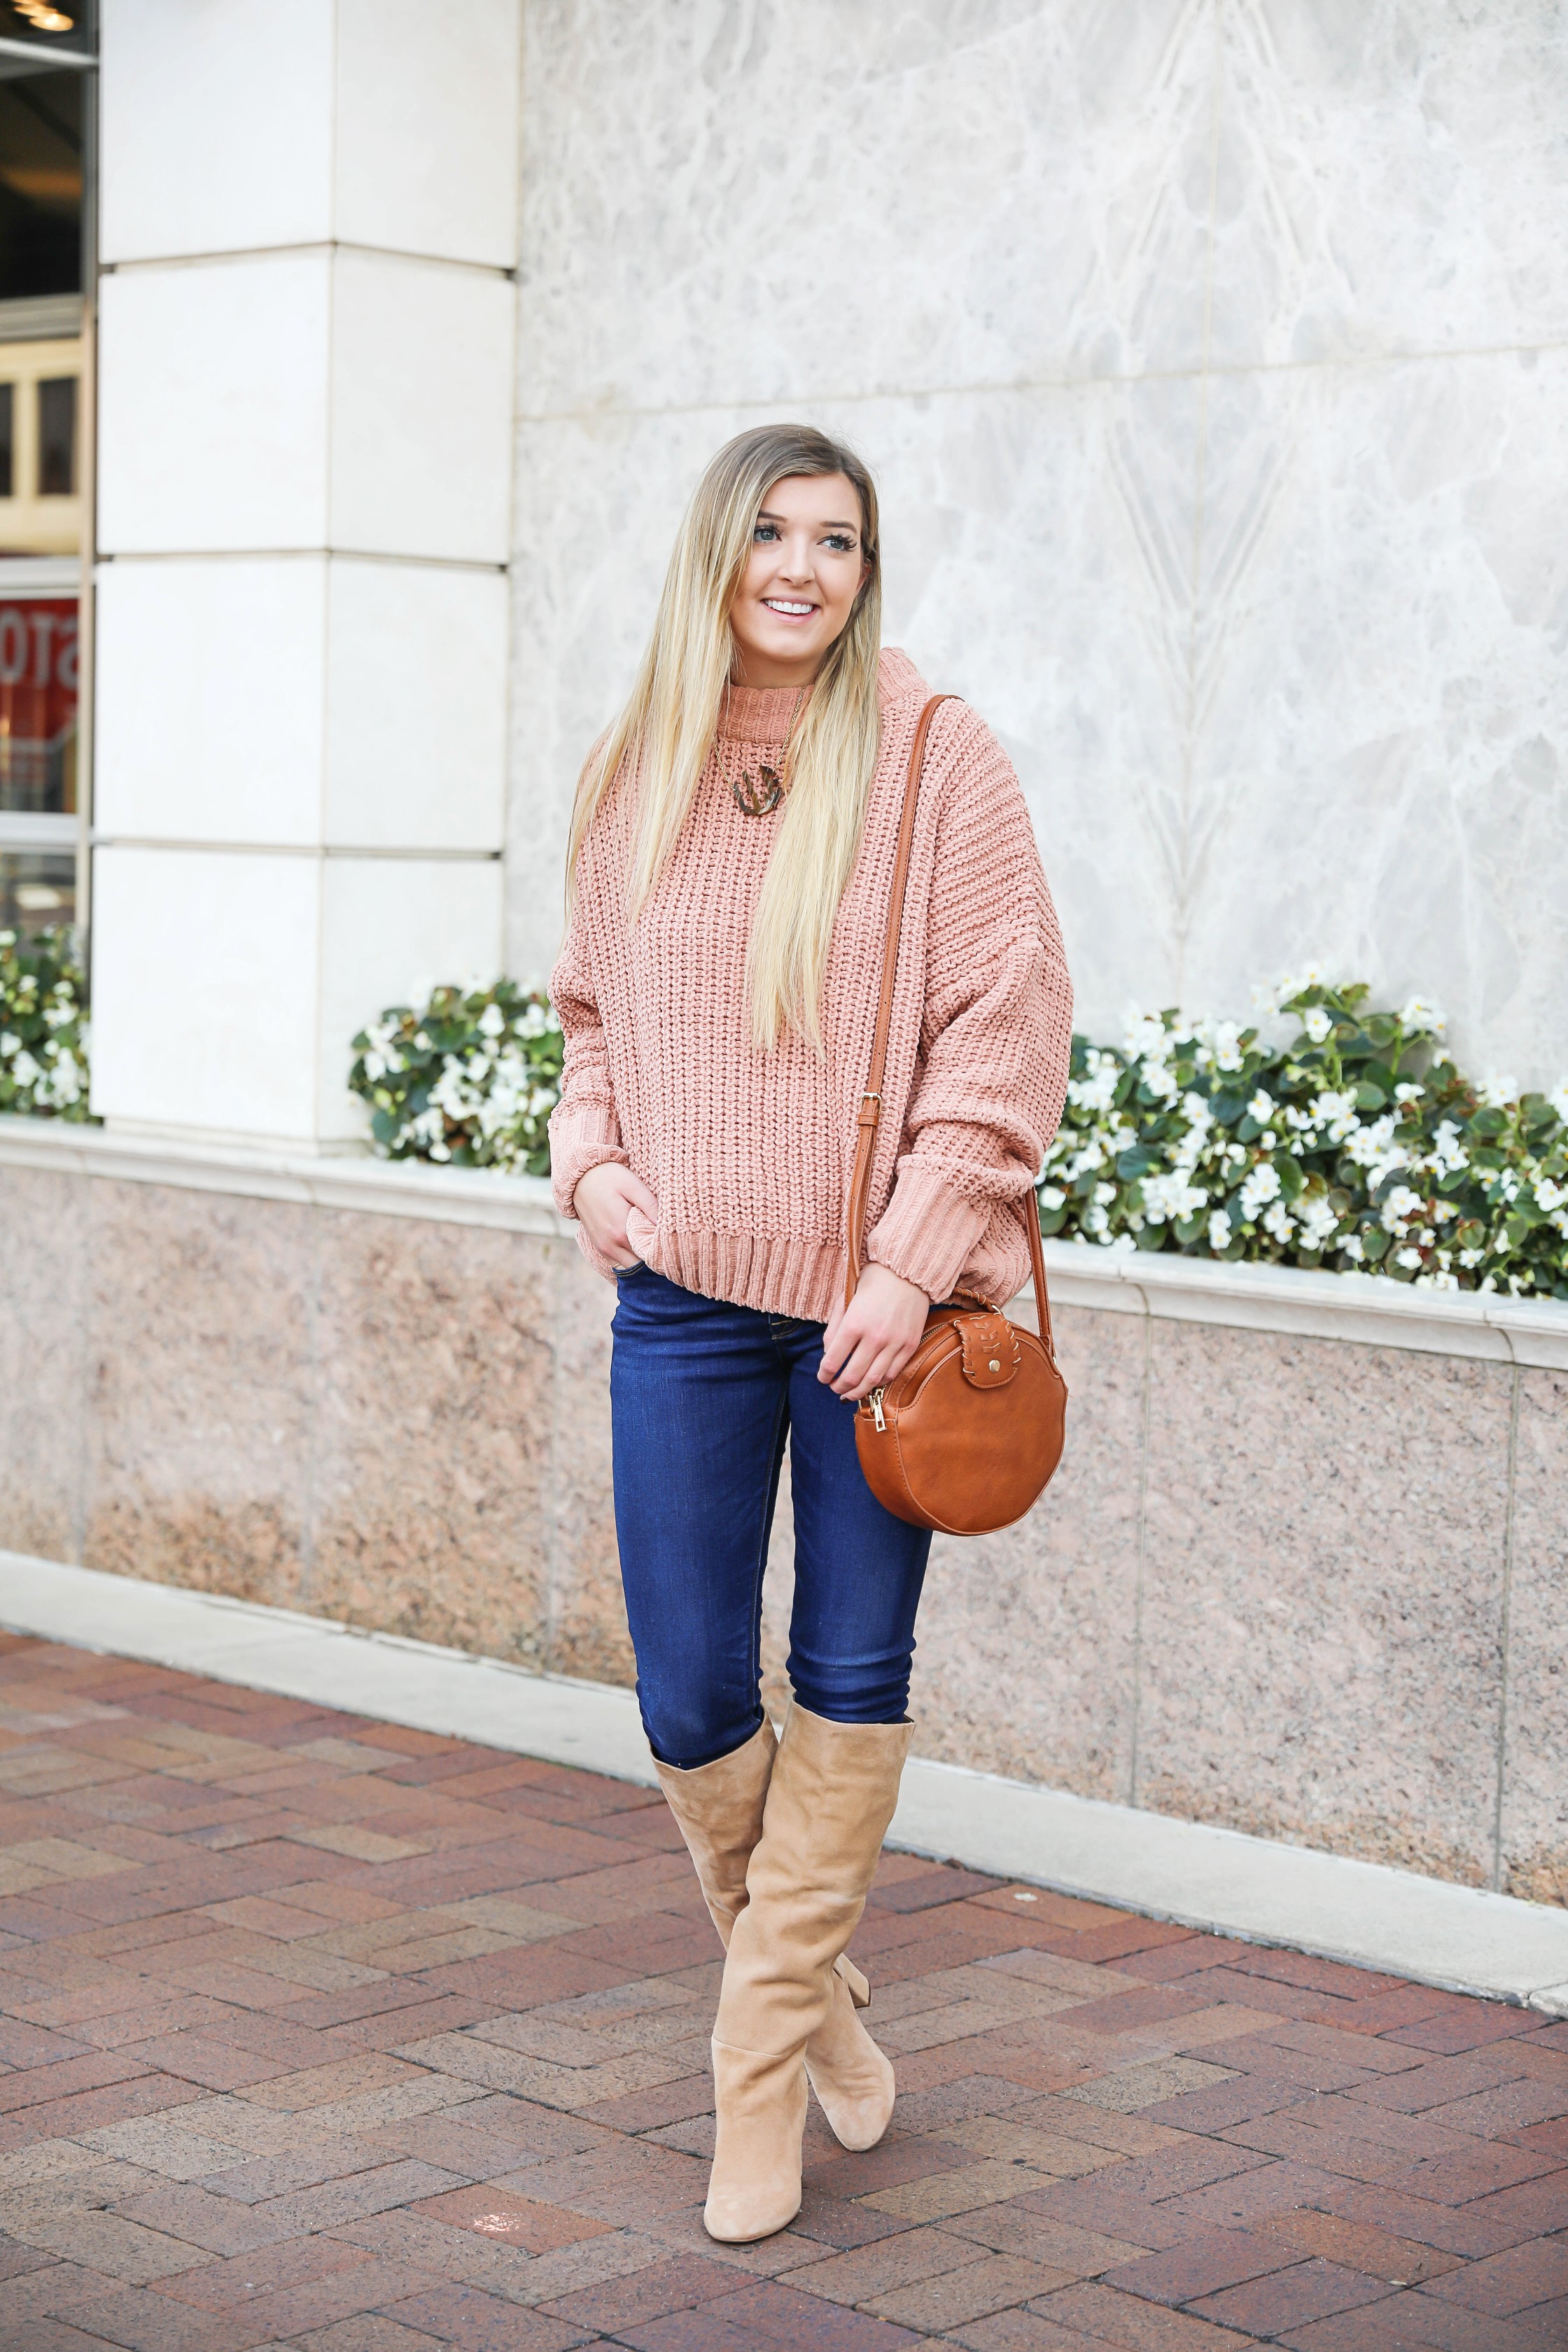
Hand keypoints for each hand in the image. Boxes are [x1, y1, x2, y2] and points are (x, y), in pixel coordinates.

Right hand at [573, 1161, 657, 1269]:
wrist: (579, 1177)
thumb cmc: (609, 1177)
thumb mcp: (632, 1185)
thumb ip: (650, 1206)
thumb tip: (664, 1225)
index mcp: (622, 1231)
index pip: (649, 1254)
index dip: (663, 1250)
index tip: (671, 1240)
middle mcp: (611, 1245)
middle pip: (641, 1265)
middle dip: (654, 1258)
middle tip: (665, 1245)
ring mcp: (604, 1248)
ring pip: (630, 1267)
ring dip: (642, 1260)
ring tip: (652, 1246)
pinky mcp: (599, 1247)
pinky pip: (618, 1263)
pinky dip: (630, 1260)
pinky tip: (638, 1246)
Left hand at [819, 1264, 928, 1400]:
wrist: (907, 1272)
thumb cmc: (872, 1283)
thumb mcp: (845, 1300)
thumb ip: (833, 1329)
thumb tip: (828, 1355)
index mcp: (854, 1323)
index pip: (833, 1361)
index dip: (824, 1375)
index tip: (822, 1378)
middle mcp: (875, 1336)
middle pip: (852, 1376)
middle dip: (839, 1387)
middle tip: (834, 1389)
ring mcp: (895, 1342)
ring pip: (873, 1379)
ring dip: (858, 1391)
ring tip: (849, 1394)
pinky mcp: (909, 1345)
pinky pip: (893, 1372)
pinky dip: (879, 1381)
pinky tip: (870, 1382)